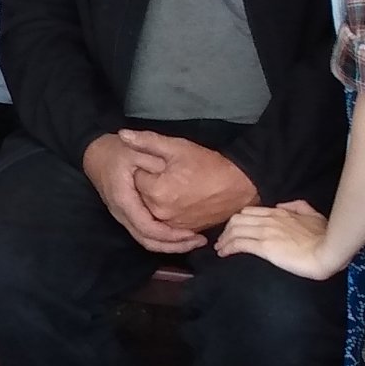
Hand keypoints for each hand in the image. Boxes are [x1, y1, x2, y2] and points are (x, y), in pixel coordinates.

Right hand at [83, 132, 204, 253]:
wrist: (96, 155)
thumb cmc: (117, 152)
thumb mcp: (135, 150)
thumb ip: (154, 161)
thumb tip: (170, 173)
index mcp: (123, 199)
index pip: (146, 227)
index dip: (169, 234)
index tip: (191, 233)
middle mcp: (122, 214)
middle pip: (147, 240)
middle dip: (174, 245)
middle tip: (199, 241)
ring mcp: (124, 217)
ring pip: (146, 241)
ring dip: (170, 245)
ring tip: (194, 241)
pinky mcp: (129, 217)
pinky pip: (145, 234)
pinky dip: (164, 238)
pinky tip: (181, 234)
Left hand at [119, 131, 257, 233]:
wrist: (242, 186)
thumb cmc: (210, 164)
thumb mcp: (177, 147)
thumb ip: (147, 141)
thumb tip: (122, 135)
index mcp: (156, 193)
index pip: (136, 178)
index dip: (147, 168)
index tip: (162, 164)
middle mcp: (161, 213)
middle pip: (141, 196)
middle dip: (150, 184)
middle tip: (171, 174)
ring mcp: (173, 225)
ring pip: (153, 209)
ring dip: (158, 198)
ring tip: (177, 185)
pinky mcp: (185, 230)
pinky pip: (167, 221)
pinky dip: (168, 210)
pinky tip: (180, 198)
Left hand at [217, 199, 340, 277]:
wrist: (328, 250)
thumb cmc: (325, 236)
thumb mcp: (314, 215)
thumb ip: (299, 207)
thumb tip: (283, 205)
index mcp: (279, 212)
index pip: (250, 212)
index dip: (238, 221)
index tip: (234, 230)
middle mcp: (269, 219)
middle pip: (237, 219)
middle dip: (227, 229)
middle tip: (223, 240)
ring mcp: (265, 232)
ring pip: (234, 230)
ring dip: (224, 239)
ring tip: (220, 248)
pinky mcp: (264, 246)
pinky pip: (238, 243)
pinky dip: (227, 247)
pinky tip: (223, 253)